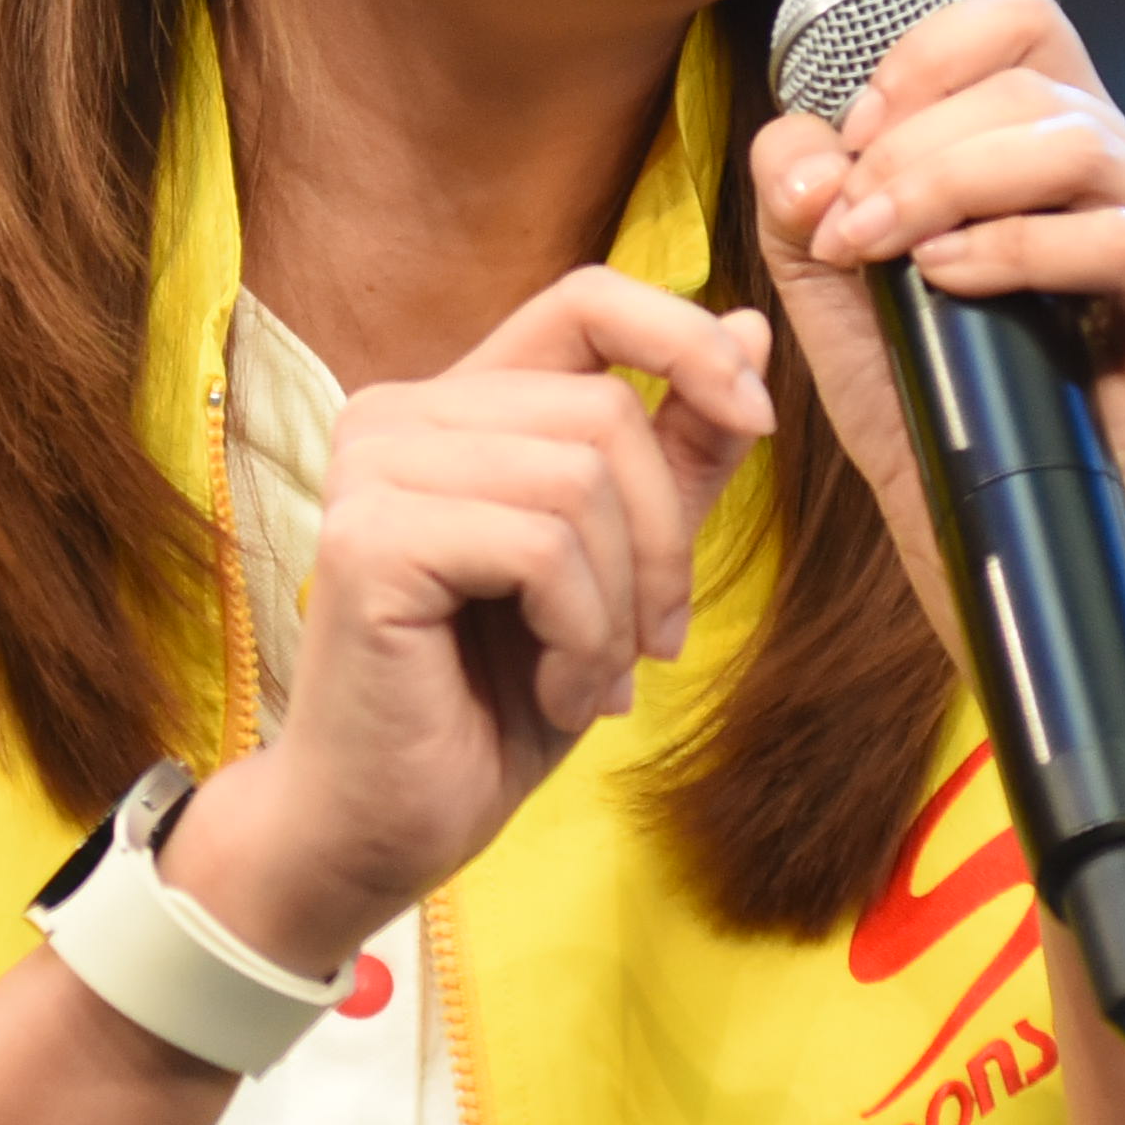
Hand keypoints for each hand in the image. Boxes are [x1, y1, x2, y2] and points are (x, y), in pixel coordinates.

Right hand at [158, 268, 772, 973]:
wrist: (388, 827)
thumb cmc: (492, 701)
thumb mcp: (620, 565)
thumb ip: (677, 450)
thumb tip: (753, 330)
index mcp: (453, 406)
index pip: (586, 297)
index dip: (685, 337)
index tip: (754, 415)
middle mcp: (396, 416)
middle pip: (603, 408)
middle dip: (664, 540)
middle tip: (650, 645)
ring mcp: (372, 469)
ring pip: (579, 478)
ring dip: (618, 605)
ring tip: (588, 676)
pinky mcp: (369, 539)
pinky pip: (542, 548)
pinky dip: (580, 634)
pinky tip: (553, 691)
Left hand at [748, 0, 1124, 654]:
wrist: (976, 545)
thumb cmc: (925, 411)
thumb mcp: (834, 287)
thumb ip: (799, 198)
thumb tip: (804, 141)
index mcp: (1081, 149)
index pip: (1024, 24)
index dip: (926, 57)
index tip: (851, 137)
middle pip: (1036, 86)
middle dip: (913, 141)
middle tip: (842, 220)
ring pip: (1078, 146)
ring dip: (949, 183)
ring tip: (877, 245)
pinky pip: (1122, 242)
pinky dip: (1017, 247)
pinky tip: (946, 278)